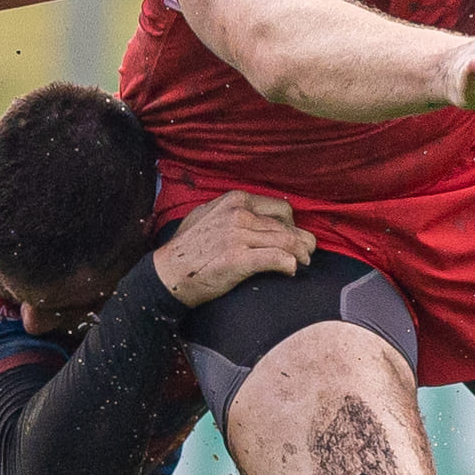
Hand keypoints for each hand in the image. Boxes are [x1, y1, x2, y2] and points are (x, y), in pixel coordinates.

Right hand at [153, 191, 317, 307]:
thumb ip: (232, 211)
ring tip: (303, 262)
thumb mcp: (207, 215)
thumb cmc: (186, 248)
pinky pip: (278, 258)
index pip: (280, 208)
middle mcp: (239, 214)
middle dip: (302, 241)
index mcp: (234, 200)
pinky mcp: (239, 259)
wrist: (167, 273)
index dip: (292, 224)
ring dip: (301, 254)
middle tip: (307, 253)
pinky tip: (290, 270)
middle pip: (287, 226)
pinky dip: (290, 264)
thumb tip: (256, 215)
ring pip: (287, 241)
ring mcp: (239, 235)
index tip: (292, 237)